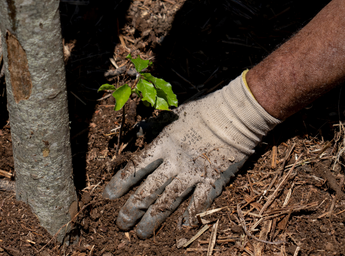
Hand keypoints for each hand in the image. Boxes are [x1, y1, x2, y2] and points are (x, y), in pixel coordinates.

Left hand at [103, 73, 280, 238]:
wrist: (236, 115)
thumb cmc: (204, 111)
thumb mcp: (173, 115)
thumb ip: (154, 127)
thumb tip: (137, 131)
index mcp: (163, 144)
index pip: (135, 167)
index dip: (120, 183)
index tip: (109, 196)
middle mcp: (174, 162)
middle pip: (148, 190)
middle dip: (132, 209)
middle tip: (121, 224)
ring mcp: (193, 174)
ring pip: (167, 202)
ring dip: (152, 220)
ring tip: (141, 234)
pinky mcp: (212, 181)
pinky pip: (198, 204)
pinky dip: (188, 217)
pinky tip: (178, 229)